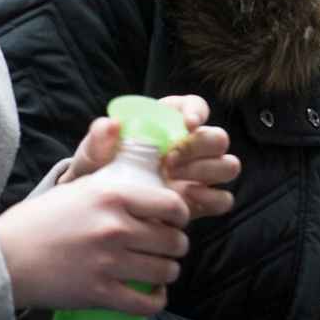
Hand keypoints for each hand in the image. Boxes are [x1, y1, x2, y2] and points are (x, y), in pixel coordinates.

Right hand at [0, 169, 190, 312]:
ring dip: (168, 272)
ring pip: (166, 271)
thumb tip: (152, 185)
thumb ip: (116, 187)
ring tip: (159, 269)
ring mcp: (109, 262)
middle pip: (174, 241)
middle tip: (166, 248)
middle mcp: (115, 228)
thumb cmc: (41, 220)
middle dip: (176, 246)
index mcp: (113, 196)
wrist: (4, 257)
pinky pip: (147, 302)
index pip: (173, 205)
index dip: (181, 216)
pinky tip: (153, 294)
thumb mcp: (79, 188)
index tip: (176, 222)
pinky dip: (157, 300)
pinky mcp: (99, 293)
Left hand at [62, 94, 238, 220]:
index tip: (186, 125)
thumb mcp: (91, 157)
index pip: (195, 106)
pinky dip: (210, 199)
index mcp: (168, 124)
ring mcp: (200, 175)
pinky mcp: (201, 201)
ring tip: (175, 181)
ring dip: (207, 172)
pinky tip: (184, 202)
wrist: (98, 212)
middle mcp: (191, 146)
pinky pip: (223, 198)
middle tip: (169, 161)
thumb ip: (97, 141)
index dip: (196, 112)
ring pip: (228, 166)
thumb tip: (110, 124)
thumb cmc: (97, 175)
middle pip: (218, 137)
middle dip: (198, 148)